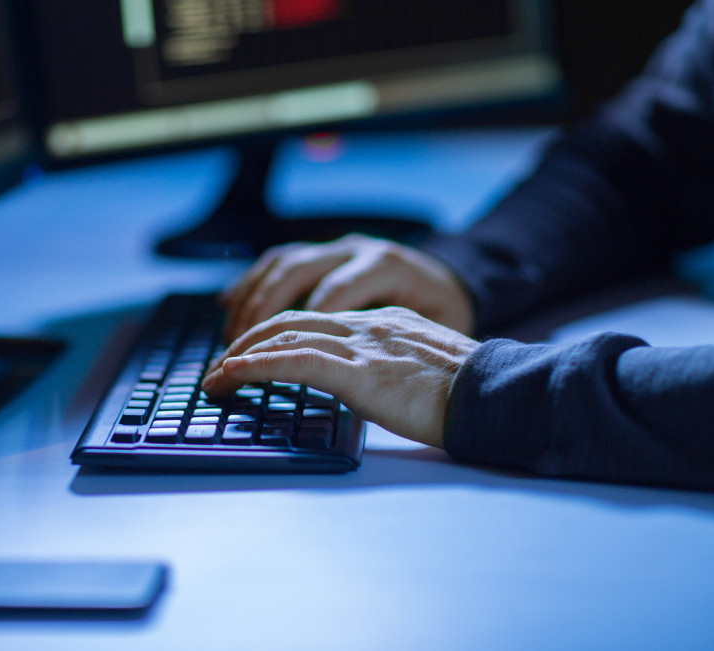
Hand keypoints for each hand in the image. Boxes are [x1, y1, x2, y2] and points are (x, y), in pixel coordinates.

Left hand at [202, 307, 478, 448]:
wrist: (499, 395)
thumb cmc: (471, 393)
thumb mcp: (423, 367)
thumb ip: (389, 365)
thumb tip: (367, 382)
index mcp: (381, 322)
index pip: (313, 317)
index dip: (274, 333)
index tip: (249, 351)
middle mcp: (366, 325)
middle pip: (289, 320)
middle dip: (246, 340)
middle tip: (220, 364)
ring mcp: (361, 345)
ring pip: (284, 336)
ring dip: (239, 356)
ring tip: (214, 378)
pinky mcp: (358, 372)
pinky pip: (293, 362)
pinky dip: (254, 367)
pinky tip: (231, 377)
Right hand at [221, 234, 473, 342]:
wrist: (462, 299)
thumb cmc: (445, 332)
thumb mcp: (426, 340)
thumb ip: (384, 351)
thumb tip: (340, 376)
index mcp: (386, 268)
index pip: (329, 297)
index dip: (292, 335)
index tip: (262, 365)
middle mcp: (359, 251)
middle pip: (294, 276)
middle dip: (258, 319)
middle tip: (233, 359)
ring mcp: (341, 249)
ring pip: (283, 266)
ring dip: (250, 302)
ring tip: (229, 342)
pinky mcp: (330, 255)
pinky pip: (283, 262)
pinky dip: (253, 283)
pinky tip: (231, 305)